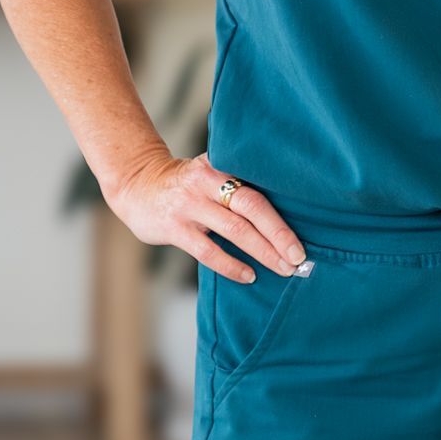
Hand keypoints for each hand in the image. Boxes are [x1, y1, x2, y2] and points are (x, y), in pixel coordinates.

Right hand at [106, 151, 307, 282]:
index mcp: (222, 164)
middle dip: (280, 234)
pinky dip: (232, 265)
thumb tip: (287, 210)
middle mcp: (207, 180)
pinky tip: (249, 275)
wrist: (136, 185)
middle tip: (300, 257)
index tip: (303, 233)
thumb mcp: (211, 171)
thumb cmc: (187, 184)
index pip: (260, 186)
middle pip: (252, 206)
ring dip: (263, 252)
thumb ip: (239, 182)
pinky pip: (208, 251)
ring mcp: (189, 204)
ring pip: (235, 230)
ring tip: (283, 268)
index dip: (284, 213)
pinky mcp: (173, 227)